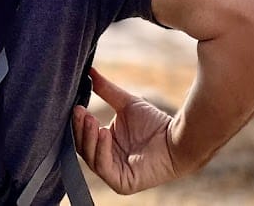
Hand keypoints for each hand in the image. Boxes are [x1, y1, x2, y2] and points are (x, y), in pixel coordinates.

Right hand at [71, 68, 179, 193]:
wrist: (178, 139)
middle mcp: (106, 160)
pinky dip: (101, 150)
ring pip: (90, 157)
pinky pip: (104, 167)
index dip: (78, 122)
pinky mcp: (122, 183)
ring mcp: (113, 173)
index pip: (83, 136)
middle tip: (79, 110)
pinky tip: (104, 132)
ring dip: (88, 137)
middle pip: (83, 146)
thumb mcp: (125, 103)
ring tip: (91, 119)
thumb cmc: (156, 123)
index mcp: (105, 144)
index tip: (75, 105)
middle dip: (80, 128)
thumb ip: (105, 90)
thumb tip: (89, 70)